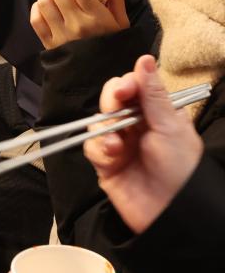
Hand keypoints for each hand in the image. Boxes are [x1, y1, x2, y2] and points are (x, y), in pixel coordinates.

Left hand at [30, 0, 129, 48]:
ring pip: (43, 3)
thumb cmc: (113, 45)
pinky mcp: (49, 44)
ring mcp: (61, 35)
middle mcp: (76, 25)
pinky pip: (36, 20)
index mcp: (96, 17)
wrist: (102, 77)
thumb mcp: (122, 21)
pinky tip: (44, 3)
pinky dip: (36, 7)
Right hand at [84, 55, 202, 233]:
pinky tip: (111, 155)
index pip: (133, 87)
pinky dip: (98, 148)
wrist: (173, 213)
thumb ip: (153, 94)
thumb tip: (144, 58)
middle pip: (111, 99)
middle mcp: (135, 125)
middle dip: (111, 100)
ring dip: (104, 128)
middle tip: (116, 105)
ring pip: (97, 121)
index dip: (126, 83)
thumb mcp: (171, 127)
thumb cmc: (181, 169)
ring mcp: (120, 144)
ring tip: (117, 144)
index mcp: (155, 113)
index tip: (126, 89)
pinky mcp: (106, 164)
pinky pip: (91, 146)